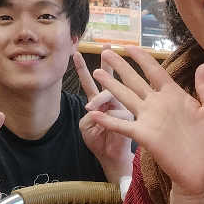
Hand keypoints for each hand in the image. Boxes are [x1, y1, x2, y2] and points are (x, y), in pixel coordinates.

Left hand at [74, 49, 132, 179]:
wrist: (110, 156)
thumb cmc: (98, 140)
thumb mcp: (86, 125)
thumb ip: (89, 114)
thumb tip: (94, 107)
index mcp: (99, 101)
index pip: (90, 82)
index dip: (82, 69)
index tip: (75, 54)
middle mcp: (112, 100)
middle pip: (108, 78)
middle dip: (106, 62)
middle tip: (106, 46)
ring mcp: (121, 107)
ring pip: (111, 95)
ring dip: (99, 99)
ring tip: (91, 106)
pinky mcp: (128, 118)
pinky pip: (116, 113)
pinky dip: (106, 119)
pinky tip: (100, 121)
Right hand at [89, 46, 203, 203]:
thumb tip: (203, 65)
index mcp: (175, 96)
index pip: (155, 71)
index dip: (142, 58)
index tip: (130, 47)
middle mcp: (159, 105)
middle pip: (135, 80)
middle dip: (120, 66)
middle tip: (106, 52)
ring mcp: (149, 120)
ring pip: (125, 97)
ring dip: (111, 85)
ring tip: (97, 72)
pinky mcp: (144, 136)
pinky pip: (122, 126)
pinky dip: (108, 120)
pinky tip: (94, 114)